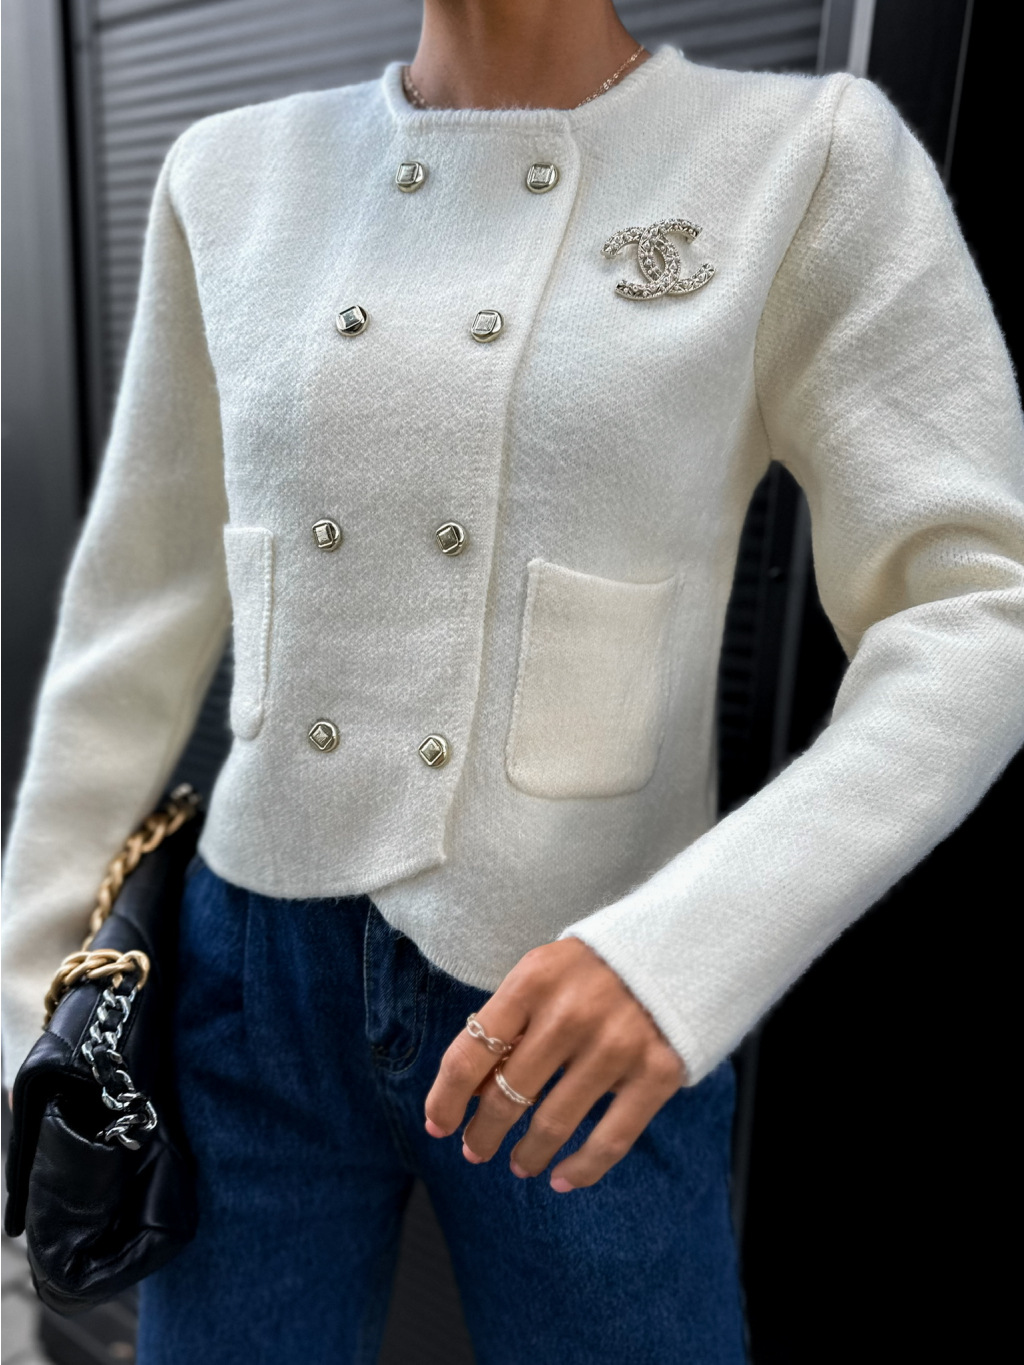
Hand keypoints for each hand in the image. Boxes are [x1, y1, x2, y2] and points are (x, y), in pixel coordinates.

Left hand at [424, 939, 684, 1190]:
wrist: (679, 947)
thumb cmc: (593, 969)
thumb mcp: (542, 974)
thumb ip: (507, 1023)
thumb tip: (470, 1093)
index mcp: (533, 981)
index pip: (470, 1054)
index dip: (445, 1099)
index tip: (437, 1125)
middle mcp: (571, 1013)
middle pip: (507, 1095)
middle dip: (483, 1134)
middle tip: (476, 1150)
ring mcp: (617, 1045)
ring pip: (553, 1124)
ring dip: (528, 1155)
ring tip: (521, 1164)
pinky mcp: (657, 1072)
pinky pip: (610, 1139)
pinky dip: (581, 1169)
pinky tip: (563, 1178)